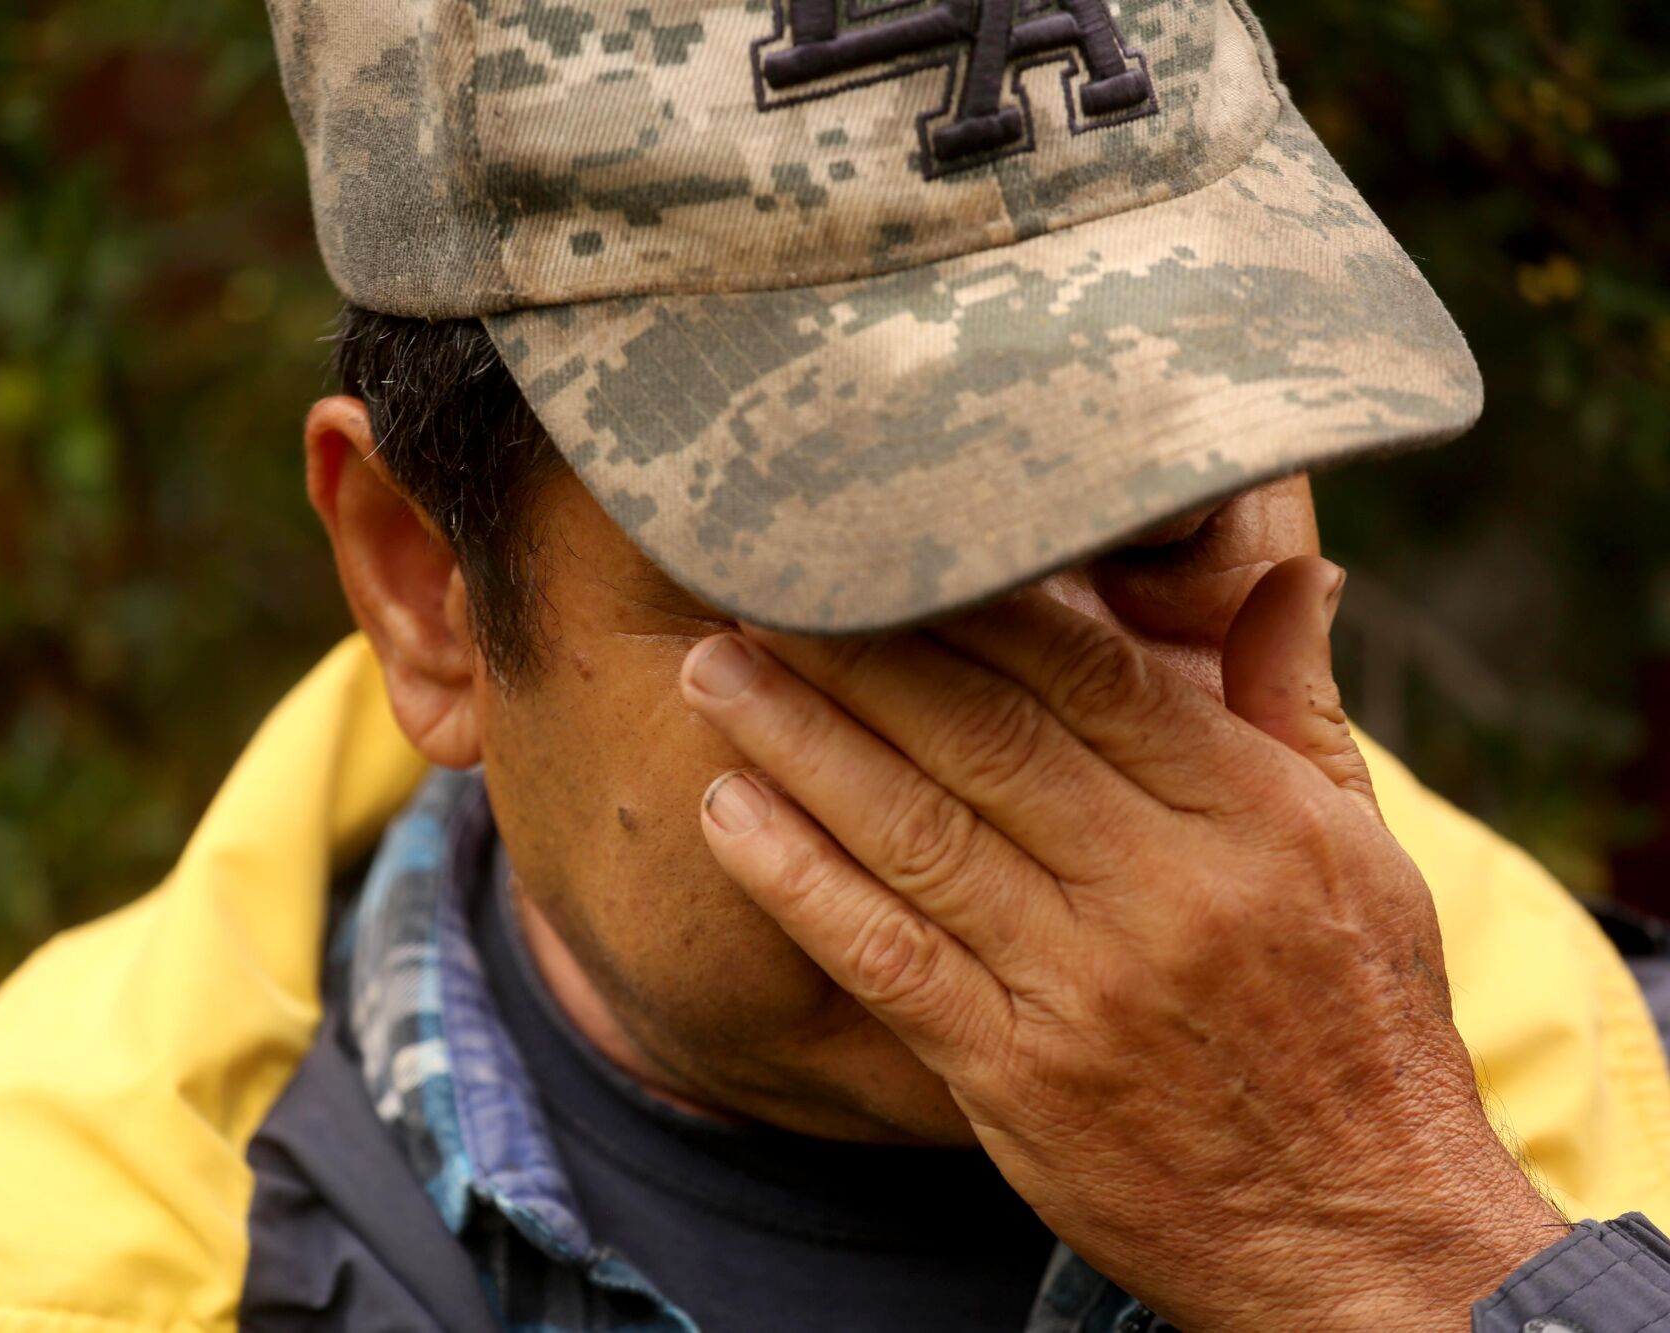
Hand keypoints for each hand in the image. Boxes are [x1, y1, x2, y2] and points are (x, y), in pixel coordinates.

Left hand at [678, 556, 1567, 1331]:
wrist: (1362, 1237)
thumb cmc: (1358, 1025)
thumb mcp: (1365, 853)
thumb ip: (1294, 707)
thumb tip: (1277, 570)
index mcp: (1252, 815)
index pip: (1086, 671)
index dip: (970, 600)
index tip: (881, 544)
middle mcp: (1165, 888)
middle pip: (979, 735)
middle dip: (855, 650)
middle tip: (755, 581)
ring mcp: (1084, 987)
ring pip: (916, 832)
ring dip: (799, 741)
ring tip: (716, 670)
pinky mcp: (1018, 1078)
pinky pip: (886, 957)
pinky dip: (798, 880)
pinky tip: (728, 813)